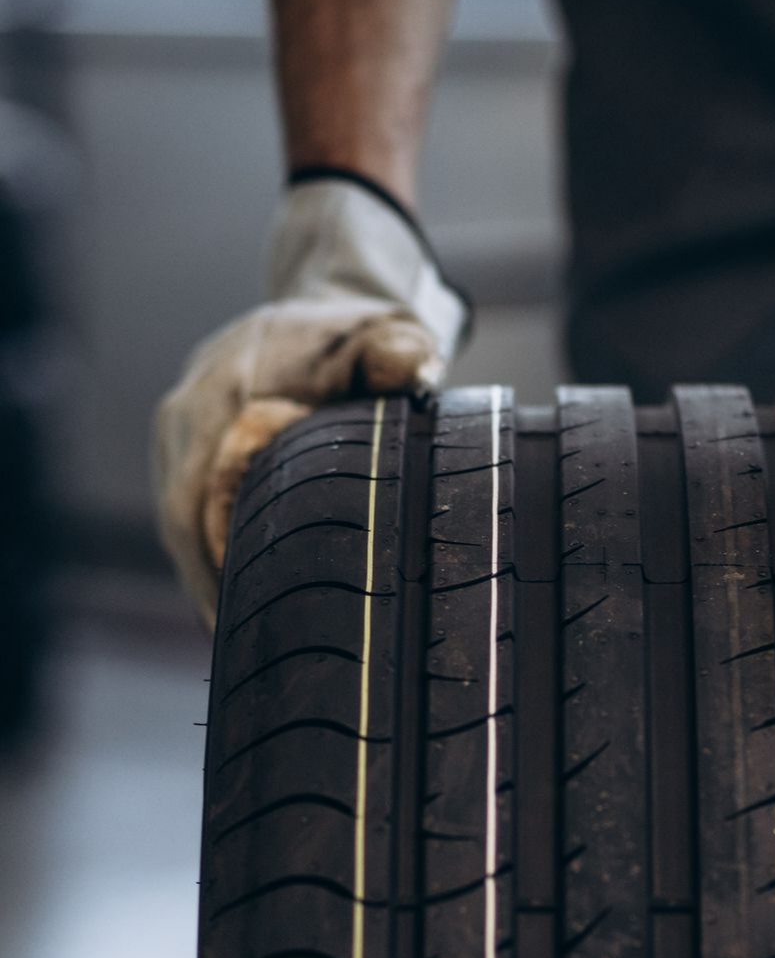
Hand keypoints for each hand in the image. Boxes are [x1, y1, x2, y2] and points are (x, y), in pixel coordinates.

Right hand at [152, 176, 468, 625]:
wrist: (320, 305)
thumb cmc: (362, 333)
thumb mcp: (391, 335)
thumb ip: (400, 351)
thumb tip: (413, 368)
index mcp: (228, 393)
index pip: (204, 492)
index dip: (216, 557)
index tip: (238, 615)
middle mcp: (188, 411)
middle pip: (181, 518)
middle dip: (207, 585)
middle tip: (242, 652)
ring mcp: (179, 428)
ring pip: (179, 519)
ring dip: (204, 576)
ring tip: (238, 642)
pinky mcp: (185, 443)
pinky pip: (186, 508)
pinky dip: (207, 552)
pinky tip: (236, 598)